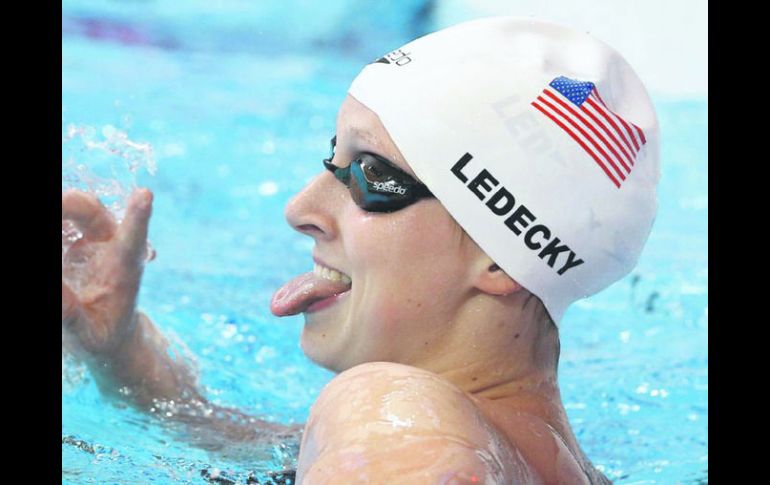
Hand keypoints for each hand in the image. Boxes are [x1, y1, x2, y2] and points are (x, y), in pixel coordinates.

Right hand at [62, 188, 153, 356]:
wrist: (109, 330)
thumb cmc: (104, 334)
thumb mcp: (89, 335)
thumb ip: (71, 316)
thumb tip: (57, 293)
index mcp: (124, 269)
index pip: (132, 238)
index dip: (136, 217)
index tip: (145, 195)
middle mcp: (111, 245)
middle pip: (91, 210)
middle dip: (68, 204)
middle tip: (56, 209)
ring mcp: (92, 239)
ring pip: (75, 208)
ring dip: (61, 210)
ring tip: (59, 246)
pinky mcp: (74, 240)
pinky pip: (64, 222)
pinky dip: (60, 223)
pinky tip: (60, 240)